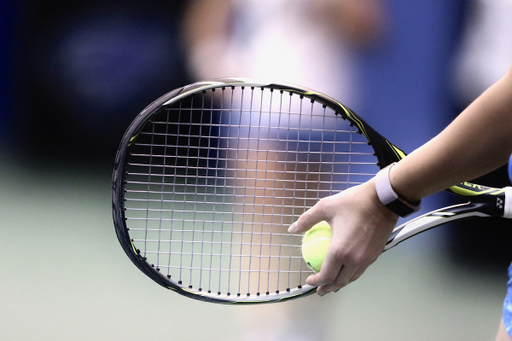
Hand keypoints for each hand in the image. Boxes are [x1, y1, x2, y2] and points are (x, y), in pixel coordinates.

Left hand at [289, 179, 397, 294]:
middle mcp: (354, 260)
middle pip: (339, 282)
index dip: (316, 282)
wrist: (383, 200)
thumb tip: (292, 228)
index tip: (309, 281)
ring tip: (332, 285)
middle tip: (319, 290)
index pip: (326, 275)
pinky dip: (351, 275)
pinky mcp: (375, 255)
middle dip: (327, 288)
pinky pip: (360, 270)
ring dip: (340, 284)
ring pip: (351, 278)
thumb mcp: (325, 207)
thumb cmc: (353, 202)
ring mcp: (366, 259)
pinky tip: (346, 271)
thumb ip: (307, 220)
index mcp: (339, 251)